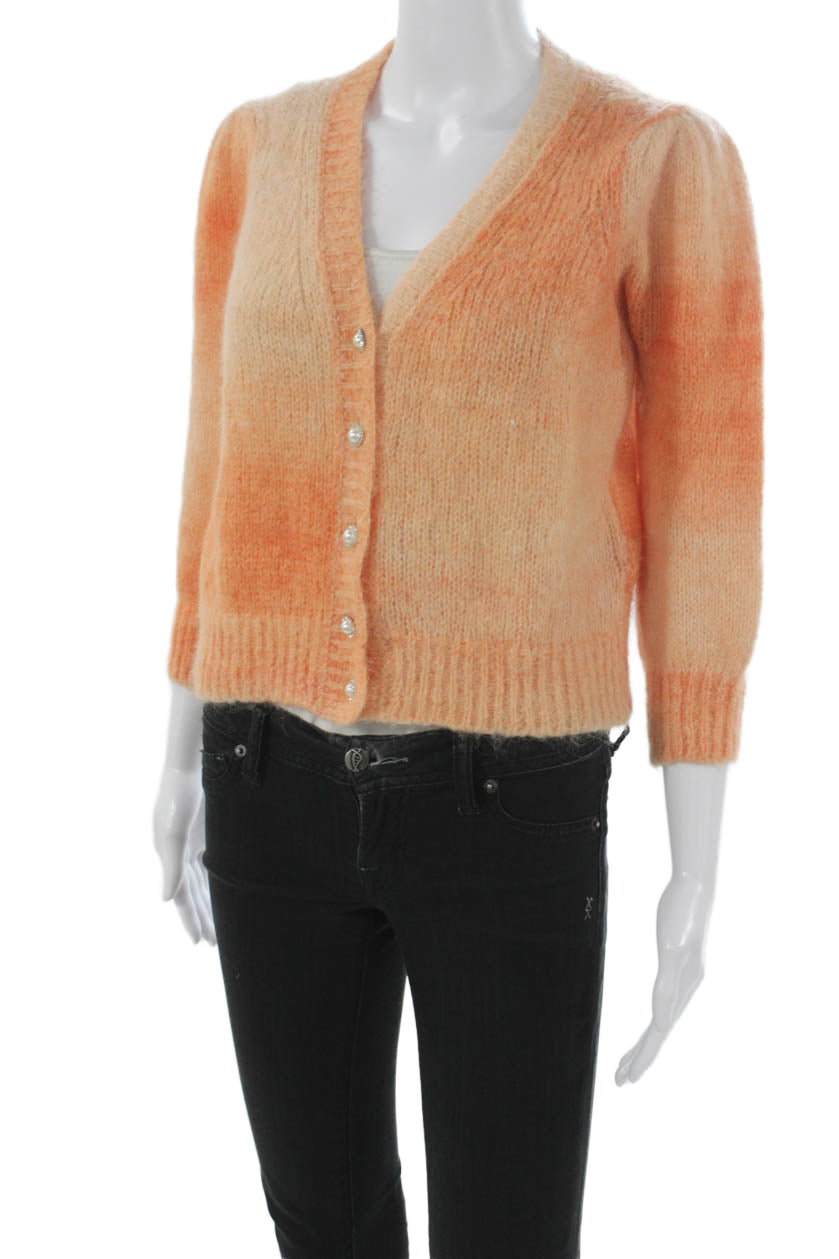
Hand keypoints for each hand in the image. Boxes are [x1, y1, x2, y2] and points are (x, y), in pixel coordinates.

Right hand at [153, 766, 215, 945]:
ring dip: (211, 903)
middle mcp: (182, 852)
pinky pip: (213, 865)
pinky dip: (218, 881)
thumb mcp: (173, 833)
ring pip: (205, 881)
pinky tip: (228, 892)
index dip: (190, 919)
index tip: (198, 942)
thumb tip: (166, 900)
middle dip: (202, 917)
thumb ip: (172, 867)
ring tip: (221, 925)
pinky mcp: (211, 832)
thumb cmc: (179, 797)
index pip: (183, 897)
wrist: (192, 764)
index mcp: (171, 856)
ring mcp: (197, 842)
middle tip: (214, 943)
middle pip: (194, 893)